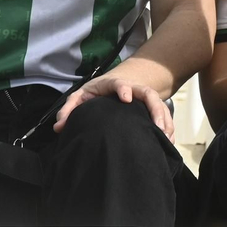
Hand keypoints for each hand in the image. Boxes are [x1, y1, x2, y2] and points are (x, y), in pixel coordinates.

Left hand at [52, 74, 173, 139]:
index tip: (126, 98)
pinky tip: (168, 142)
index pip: (120, 83)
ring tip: (165, 138)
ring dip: (164, 120)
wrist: (112, 86)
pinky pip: (163, 116)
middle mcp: (132, 89)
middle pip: (148, 93)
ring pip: (159, 105)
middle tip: (157, 126)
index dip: (124, 88)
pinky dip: (167, 128)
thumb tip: (59, 126)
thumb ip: (69, 110)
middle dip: (154, 108)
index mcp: (112, 85)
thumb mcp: (80, 97)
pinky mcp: (150, 109)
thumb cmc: (95, 93)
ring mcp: (142, 99)